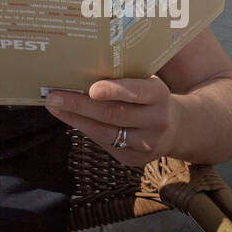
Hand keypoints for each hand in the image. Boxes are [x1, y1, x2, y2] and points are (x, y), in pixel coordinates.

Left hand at [44, 76, 178, 162]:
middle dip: (80, 105)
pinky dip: (85, 130)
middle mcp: (157, 121)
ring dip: (75, 119)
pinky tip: (71, 119)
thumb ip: (124, 78)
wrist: (176, 128)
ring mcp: (147, 144)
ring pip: (104, 133)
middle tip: (55, 96)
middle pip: (113, 114)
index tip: (92, 88)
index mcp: (160, 95)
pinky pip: (104, 144)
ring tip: (55, 107)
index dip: (114, 90)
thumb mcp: (147, 83)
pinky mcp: (134, 159)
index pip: (136, 92)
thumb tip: (82, 72)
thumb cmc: (150, 98)